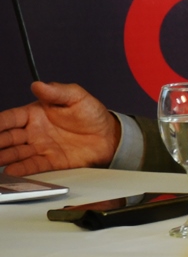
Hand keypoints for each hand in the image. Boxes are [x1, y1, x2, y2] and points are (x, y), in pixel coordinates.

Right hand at [0, 81, 121, 174]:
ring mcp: (40, 147)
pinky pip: (33, 166)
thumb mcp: (76, 97)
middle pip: (8, 137)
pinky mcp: (51, 162)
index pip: (10, 118)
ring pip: (16, 153)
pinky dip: (22, 169)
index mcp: (34, 114)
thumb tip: (39, 85)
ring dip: (4, 157)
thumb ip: (57, 92)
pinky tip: (11, 171)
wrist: (109, 135)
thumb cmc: (91, 114)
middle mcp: (33, 132)